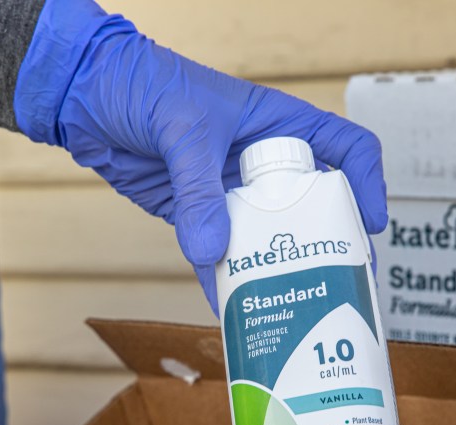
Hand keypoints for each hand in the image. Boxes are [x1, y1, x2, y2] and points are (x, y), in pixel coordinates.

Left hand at [15, 0, 386, 314]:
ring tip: (296, 307)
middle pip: (311, 206)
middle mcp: (261, 162)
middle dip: (329, 244)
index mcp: (277, 124)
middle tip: (342, 282)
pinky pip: (218, 256)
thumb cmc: (141, 83)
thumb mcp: (181, 128)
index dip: (366, 183)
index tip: (371, 226)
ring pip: (266, 238)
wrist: (84, 95)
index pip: (343, 147)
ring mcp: (229, 192)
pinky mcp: (195, 216)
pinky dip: (224, 283)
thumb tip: (212, 251)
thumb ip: (198, 189)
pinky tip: (234, 310)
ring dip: (278, 271)